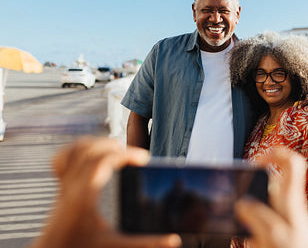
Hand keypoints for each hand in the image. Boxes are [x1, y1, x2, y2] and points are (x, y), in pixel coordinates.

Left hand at [28, 136, 180, 247]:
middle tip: (133, 155)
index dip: (127, 154)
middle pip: (90, 149)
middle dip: (114, 146)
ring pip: (76, 149)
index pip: (104, 162)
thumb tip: (174, 241)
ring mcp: (64, 184)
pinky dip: (78, 148)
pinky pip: (63, 156)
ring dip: (98, 143)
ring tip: (117, 150)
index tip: (144, 159)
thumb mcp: (116, 245)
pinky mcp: (60, 186)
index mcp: (85, 197)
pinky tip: (92, 154)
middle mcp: (71, 187)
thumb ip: (146, 243)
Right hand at [234, 147, 307, 247]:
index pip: (292, 163)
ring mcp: (286, 220)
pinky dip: (253, 231)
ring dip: (251, 215)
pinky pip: (262, 225)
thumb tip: (243, 203)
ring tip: (246, 228)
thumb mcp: (275, 236)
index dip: (276, 154)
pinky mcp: (281, 233)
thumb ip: (257, 217)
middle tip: (241, 200)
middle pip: (271, 186)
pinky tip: (251, 242)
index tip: (258, 160)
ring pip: (263, 207)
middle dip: (253, 192)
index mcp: (291, 201)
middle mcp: (289, 207)